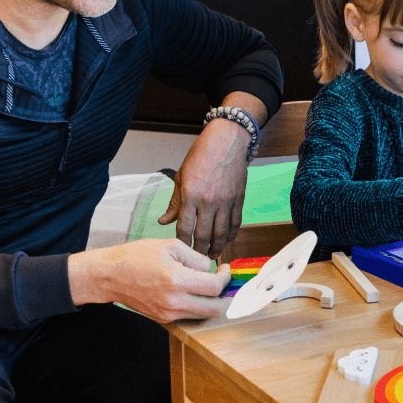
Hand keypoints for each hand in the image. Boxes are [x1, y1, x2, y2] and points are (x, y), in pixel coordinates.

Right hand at [69, 238, 232, 322]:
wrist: (110, 275)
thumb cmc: (138, 256)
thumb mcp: (171, 246)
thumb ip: (197, 258)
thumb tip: (212, 270)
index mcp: (177, 280)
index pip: (215, 287)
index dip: (226, 277)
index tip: (225, 268)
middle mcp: (174, 302)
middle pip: (215, 309)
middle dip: (223, 294)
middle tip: (221, 280)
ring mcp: (168, 314)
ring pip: (203, 315)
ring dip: (211, 302)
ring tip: (206, 285)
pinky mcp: (163, 319)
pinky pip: (189, 316)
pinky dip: (197, 307)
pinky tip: (192, 292)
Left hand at [158, 119, 250, 258]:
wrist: (226, 141)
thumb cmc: (201, 156)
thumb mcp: (181, 176)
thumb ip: (174, 202)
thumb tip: (163, 221)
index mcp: (190, 195)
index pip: (184, 228)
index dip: (183, 243)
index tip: (181, 251)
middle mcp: (208, 201)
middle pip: (204, 235)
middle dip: (200, 250)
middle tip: (197, 260)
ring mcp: (225, 201)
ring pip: (221, 233)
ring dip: (217, 247)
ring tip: (212, 255)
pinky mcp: (238, 200)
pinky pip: (236, 223)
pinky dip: (231, 235)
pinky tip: (226, 241)